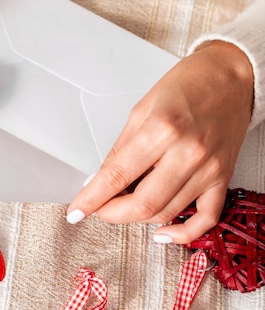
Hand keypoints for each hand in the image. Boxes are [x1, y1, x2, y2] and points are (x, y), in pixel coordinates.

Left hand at [66, 41, 253, 243]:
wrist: (231, 76)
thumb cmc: (187, 84)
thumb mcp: (142, 109)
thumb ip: (122, 147)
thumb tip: (102, 178)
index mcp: (161, 129)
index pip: (117, 175)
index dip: (92, 198)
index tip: (76, 211)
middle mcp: (187, 152)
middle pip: (143, 203)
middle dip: (112, 213)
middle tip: (98, 209)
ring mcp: (208, 169)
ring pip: (167, 212)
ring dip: (138, 218)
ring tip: (123, 207)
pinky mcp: (224, 177)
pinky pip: (206, 218)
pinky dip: (183, 233)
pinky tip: (163, 233)